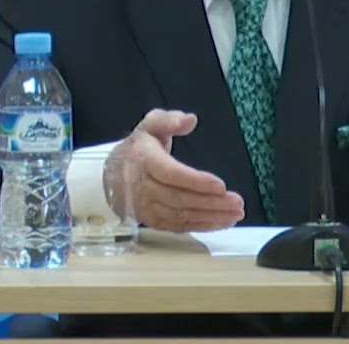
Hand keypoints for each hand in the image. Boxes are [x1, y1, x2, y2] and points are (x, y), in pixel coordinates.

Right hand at [105, 109, 244, 232]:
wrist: (111, 176)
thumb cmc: (139, 148)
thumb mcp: (150, 125)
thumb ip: (169, 120)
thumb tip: (190, 120)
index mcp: (144, 160)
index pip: (171, 174)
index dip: (196, 182)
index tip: (221, 185)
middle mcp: (144, 187)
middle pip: (179, 198)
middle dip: (211, 203)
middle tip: (237, 203)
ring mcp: (147, 207)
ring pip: (180, 216)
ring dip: (210, 217)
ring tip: (235, 214)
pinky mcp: (152, 221)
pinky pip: (178, 227)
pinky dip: (200, 226)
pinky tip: (220, 223)